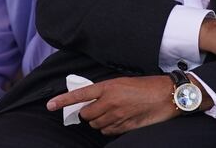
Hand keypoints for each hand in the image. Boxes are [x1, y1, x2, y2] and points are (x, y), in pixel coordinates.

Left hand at [45, 76, 183, 135]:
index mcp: (108, 87)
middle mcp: (110, 102)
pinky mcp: (124, 126)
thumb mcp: (123, 82)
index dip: (63, 100)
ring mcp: (116, 116)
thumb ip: (107, 91)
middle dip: (88, 114)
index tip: (50, 105)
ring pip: (96, 124)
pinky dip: (109, 128)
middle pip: (86, 114)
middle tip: (98, 108)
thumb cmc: (147, 86)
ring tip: (112, 113)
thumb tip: (93, 101)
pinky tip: (118, 120)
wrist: (166, 95)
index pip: (80, 94)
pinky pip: (107, 131)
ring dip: (99, 121)